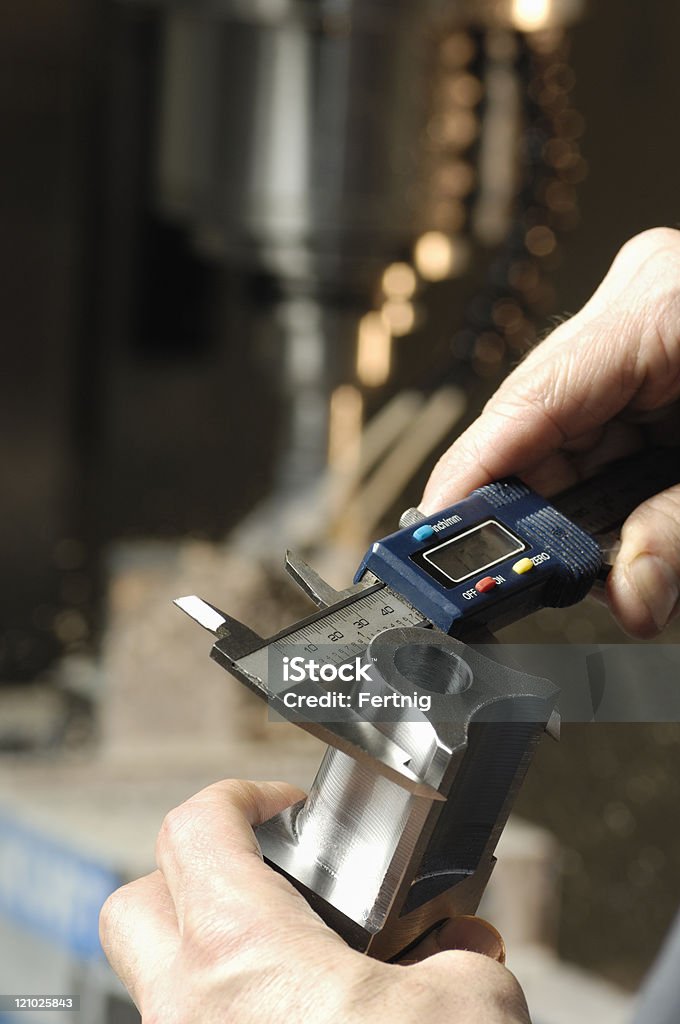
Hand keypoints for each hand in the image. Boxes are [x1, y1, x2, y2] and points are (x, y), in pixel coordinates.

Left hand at [100, 779, 528, 1023]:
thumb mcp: (468, 1009)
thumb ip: (467, 963)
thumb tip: (469, 956)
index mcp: (242, 950)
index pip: (197, 827)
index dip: (240, 794)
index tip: (280, 805)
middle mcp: (191, 1006)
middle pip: (137, 902)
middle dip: (191, 873)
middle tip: (259, 875)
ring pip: (162, 981)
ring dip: (221, 955)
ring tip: (302, 962)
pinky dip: (242, 1012)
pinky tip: (314, 1021)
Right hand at [421, 227, 679, 638]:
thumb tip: (628, 599)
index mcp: (660, 303)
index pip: (530, 399)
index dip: (473, 477)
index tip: (433, 540)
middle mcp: (638, 305)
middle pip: (541, 426)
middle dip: (532, 513)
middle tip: (517, 581)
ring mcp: (644, 331)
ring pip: (568, 438)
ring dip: (573, 512)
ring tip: (589, 566)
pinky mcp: (655, 359)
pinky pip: (602, 434)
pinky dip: (606, 493)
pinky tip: (618, 533)